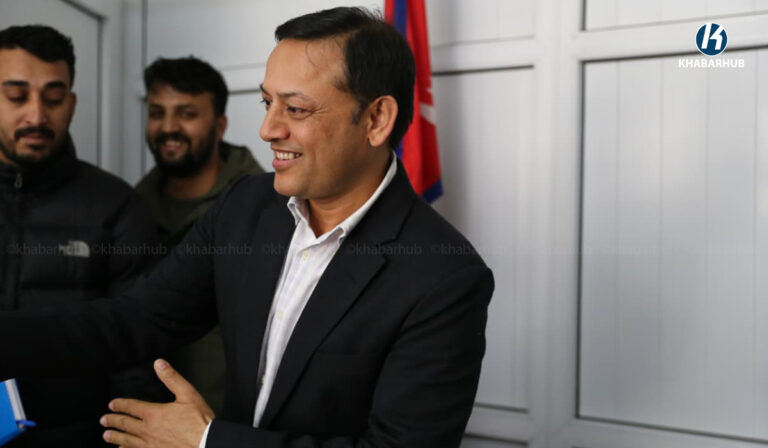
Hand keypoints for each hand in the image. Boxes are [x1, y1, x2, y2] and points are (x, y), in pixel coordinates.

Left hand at [100, 359, 214, 446]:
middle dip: (113, 421)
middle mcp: (147, 430)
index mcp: (154, 413)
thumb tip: (159, 363)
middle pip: (125, 424)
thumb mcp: (188, 394)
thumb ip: (171, 378)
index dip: (120, 404)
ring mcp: (149, 445)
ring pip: (126, 440)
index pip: (131, 407)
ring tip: (106, 435)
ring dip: (115, 437)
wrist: (206, 444)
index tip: (112, 404)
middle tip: (104, 420)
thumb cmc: (199, 421)